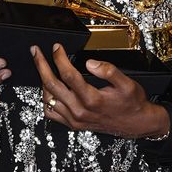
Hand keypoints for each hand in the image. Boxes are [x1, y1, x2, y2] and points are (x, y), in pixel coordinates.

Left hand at [31, 43, 168, 138]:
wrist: (136, 124)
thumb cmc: (132, 103)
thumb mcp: (127, 83)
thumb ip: (109, 70)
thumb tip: (90, 62)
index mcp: (92, 99)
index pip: (68, 75)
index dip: (59, 58)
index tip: (56, 47)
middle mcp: (80, 111)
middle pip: (52, 85)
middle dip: (41, 65)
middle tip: (35, 51)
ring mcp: (75, 119)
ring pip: (49, 99)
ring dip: (42, 81)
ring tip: (41, 66)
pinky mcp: (73, 125)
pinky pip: (51, 113)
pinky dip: (46, 99)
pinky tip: (48, 89)